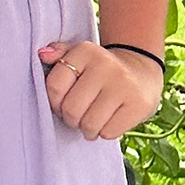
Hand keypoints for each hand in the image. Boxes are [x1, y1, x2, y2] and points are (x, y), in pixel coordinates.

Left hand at [37, 40, 162, 140]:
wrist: (141, 73)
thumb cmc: (100, 69)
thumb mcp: (80, 56)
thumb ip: (60, 55)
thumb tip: (42, 54)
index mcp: (86, 51)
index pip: (55, 86)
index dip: (54, 102)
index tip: (62, 103)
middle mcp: (105, 65)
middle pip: (71, 109)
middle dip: (71, 119)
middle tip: (78, 115)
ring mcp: (123, 85)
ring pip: (89, 124)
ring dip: (87, 129)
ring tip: (92, 120)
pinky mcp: (138, 104)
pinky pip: (108, 133)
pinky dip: (104, 132)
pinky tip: (108, 121)